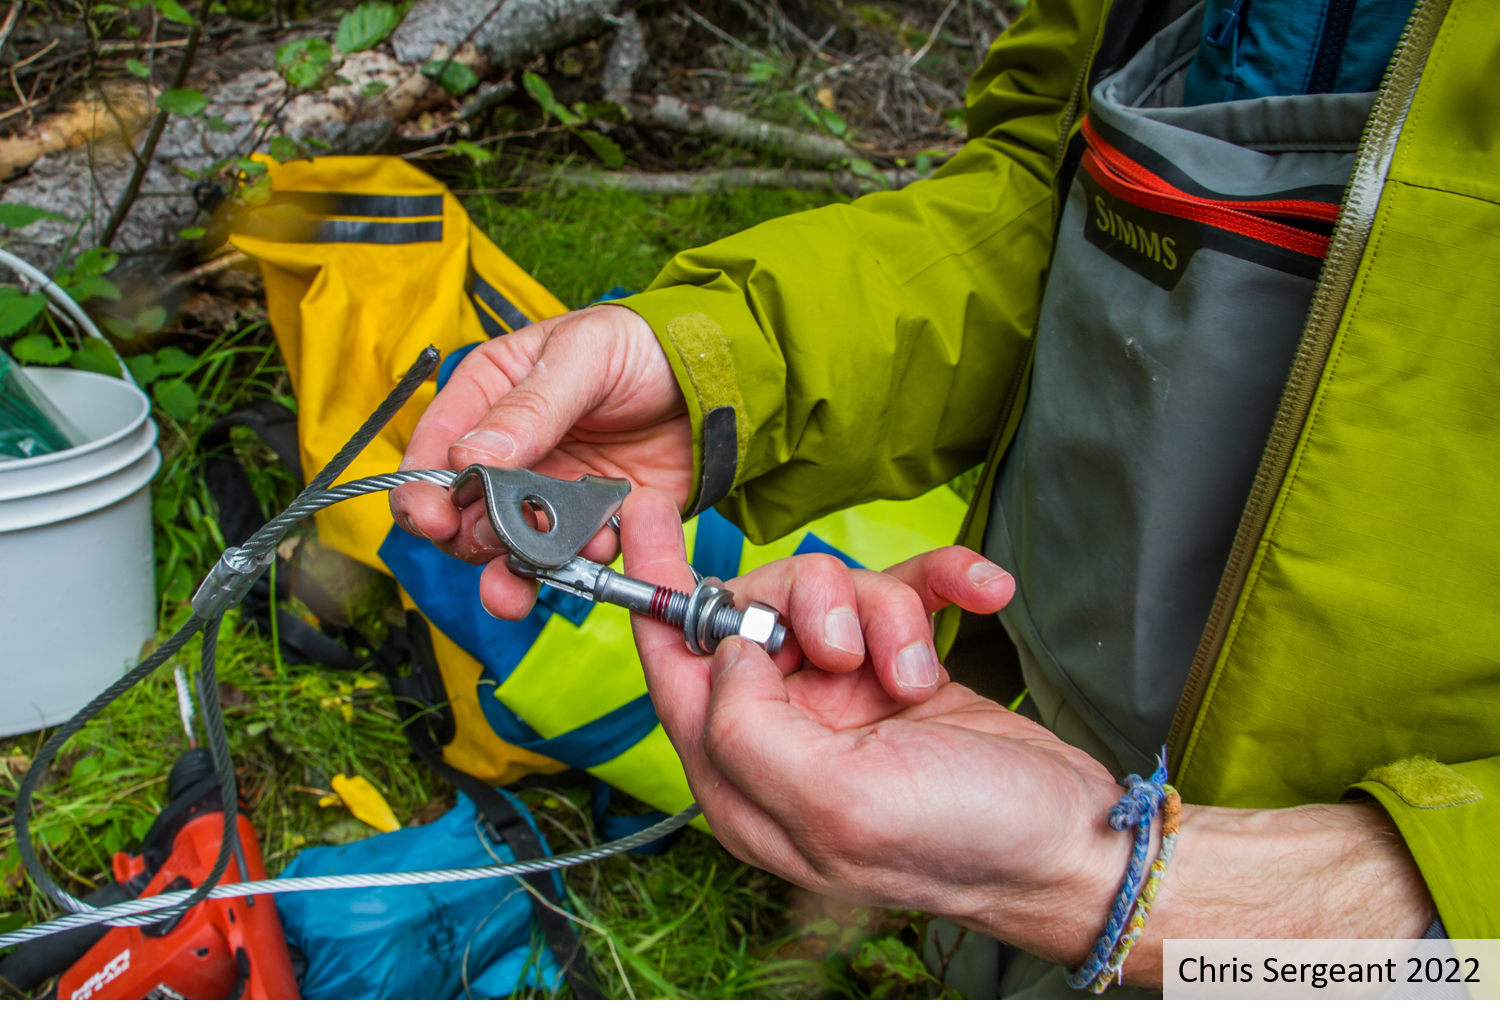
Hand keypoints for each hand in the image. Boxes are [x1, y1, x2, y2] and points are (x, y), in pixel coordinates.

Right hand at [390, 304, 690, 619]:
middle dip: (469, 535)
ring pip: (509, 547)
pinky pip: (571, 558)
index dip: (422, 488)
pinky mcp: (592, 522)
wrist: (717, 381)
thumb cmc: (644, 347)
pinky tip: (597, 549)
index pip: (434, 446)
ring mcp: (549, 491)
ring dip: (513, 568)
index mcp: (490, 393)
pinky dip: (576, 566)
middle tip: (491, 541)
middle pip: (462, 510)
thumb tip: (468, 456)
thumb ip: (530, 408)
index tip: (430, 516)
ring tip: (524, 579)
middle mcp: (511, 451)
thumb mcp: (585, 356)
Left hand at [617, 487, 1133, 968]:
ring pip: (834, 596)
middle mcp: (787, 735)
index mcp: (747, 780)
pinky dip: (942, 584)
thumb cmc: (965, 846)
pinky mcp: (902, 672)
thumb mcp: (840, 806)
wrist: (1076, 845)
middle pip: (757, 613)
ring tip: (921, 675)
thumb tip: (723, 654)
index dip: (653, 589)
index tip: (642, 514)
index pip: (674, 669)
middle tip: (850, 650)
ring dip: (887, 613)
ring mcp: (845, 702)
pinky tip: (980, 590)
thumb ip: (752, 732)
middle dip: (810, 605)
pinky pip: (906, 593)